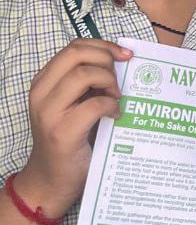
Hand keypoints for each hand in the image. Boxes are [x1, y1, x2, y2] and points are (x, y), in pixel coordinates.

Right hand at [19, 39, 132, 218]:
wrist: (52, 179)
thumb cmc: (72, 138)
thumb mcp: (76, 102)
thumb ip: (90, 81)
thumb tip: (122, 59)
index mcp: (45, 81)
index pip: (74, 47)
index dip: (103, 45)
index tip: (124, 55)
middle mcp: (41, 92)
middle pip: (77, 53)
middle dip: (106, 59)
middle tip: (120, 78)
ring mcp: (48, 112)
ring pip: (84, 74)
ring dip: (109, 82)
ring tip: (116, 97)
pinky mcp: (61, 132)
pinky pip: (94, 104)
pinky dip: (112, 106)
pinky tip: (115, 116)